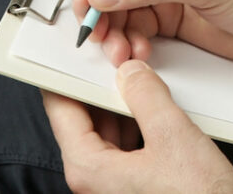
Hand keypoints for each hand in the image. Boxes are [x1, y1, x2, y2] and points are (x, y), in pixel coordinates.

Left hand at [43, 59, 232, 193]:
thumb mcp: (173, 137)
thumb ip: (146, 96)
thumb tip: (130, 74)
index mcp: (87, 168)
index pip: (60, 107)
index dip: (65, 73)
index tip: (69, 51)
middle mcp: (92, 180)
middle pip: (82, 118)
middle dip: (99, 86)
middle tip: (114, 59)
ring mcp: (112, 187)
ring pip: (105, 132)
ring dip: (120, 105)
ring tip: (138, 80)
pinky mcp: (133, 189)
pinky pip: (123, 147)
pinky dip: (134, 124)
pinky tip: (153, 109)